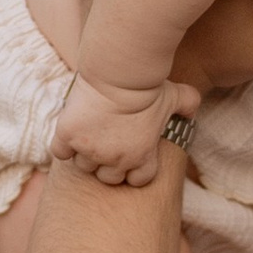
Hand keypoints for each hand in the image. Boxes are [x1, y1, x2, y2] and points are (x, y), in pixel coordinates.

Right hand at [54, 74, 177, 185]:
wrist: (120, 72)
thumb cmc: (149, 84)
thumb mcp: (176, 96)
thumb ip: (188, 105)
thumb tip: (192, 109)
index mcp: (142, 157)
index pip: (137, 180)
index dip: (132, 170)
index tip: (128, 156)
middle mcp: (116, 160)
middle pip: (107, 178)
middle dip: (107, 165)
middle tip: (105, 145)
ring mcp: (90, 150)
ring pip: (83, 166)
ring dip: (84, 154)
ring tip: (88, 134)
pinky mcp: (68, 136)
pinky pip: (60, 153)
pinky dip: (63, 146)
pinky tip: (70, 133)